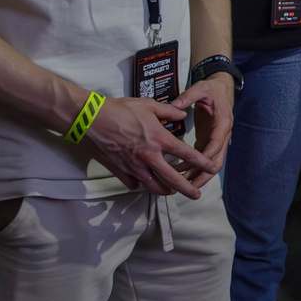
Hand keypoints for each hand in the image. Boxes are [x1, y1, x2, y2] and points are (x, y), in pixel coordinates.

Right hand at [81, 95, 219, 197]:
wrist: (89, 120)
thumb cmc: (119, 110)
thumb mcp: (148, 105)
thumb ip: (169, 111)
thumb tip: (181, 113)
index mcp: (159, 140)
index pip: (187, 155)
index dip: (202, 163)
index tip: (212, 168)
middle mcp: (149, 157)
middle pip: (173, 179)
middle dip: (187, 189)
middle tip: (196, 195)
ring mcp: (133, 166)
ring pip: (153, 186)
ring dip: (164, 190)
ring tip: (171, 191)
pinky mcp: (119, 171)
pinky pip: (134, 184)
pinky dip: (141, 184)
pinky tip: (144, 181)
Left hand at [175, 74, 234, 190]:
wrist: (223, 87)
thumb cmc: (213, 88)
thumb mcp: (201, 88)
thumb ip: (188, 97)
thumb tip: (174, 106)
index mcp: (222, 123)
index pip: (216, 144)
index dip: (206, 156)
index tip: (196, 166)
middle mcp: (222, 134)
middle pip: (217, 160)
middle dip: (204, 175)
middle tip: (190, 186)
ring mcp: (217, 139)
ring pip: (211, 163)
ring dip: (199, 174)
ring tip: (183, 185)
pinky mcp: (209, 140)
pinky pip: (204, 158)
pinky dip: (195, 166)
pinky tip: (181, 172)